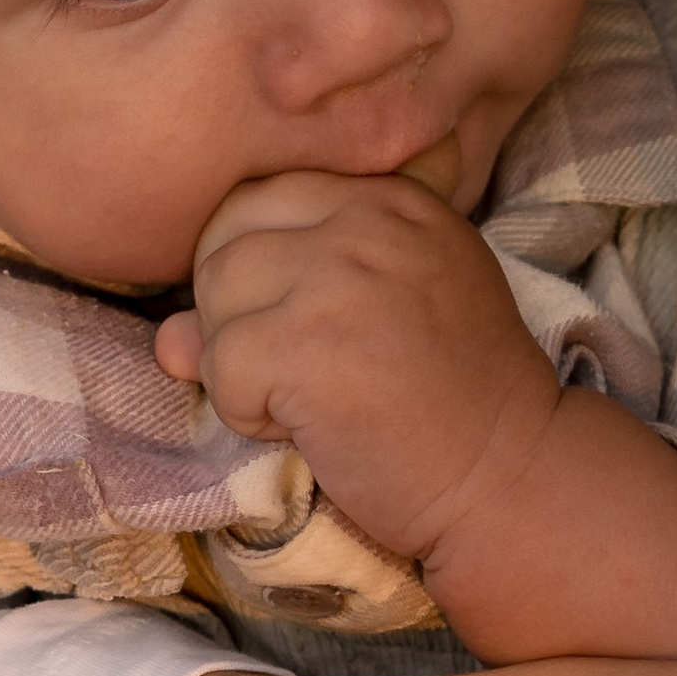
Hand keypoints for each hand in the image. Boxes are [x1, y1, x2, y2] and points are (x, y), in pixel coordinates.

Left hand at [155, 169, 557, 565]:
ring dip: (239, 365)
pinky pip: (218, 368)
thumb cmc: (448, 404)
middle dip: (236, 316)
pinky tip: (309, 427)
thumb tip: (167, 335)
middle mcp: (368, 218)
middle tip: (301, 370)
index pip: (261, 199)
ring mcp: (338, 276)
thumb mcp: (376, 317)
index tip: (307, 329)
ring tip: (309, 398)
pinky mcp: (308, 343)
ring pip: (212, 301)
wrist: (509, 478)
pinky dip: (246, 415)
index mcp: (391, 197)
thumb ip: (277, 296)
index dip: (254, 272)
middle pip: (224, 241)